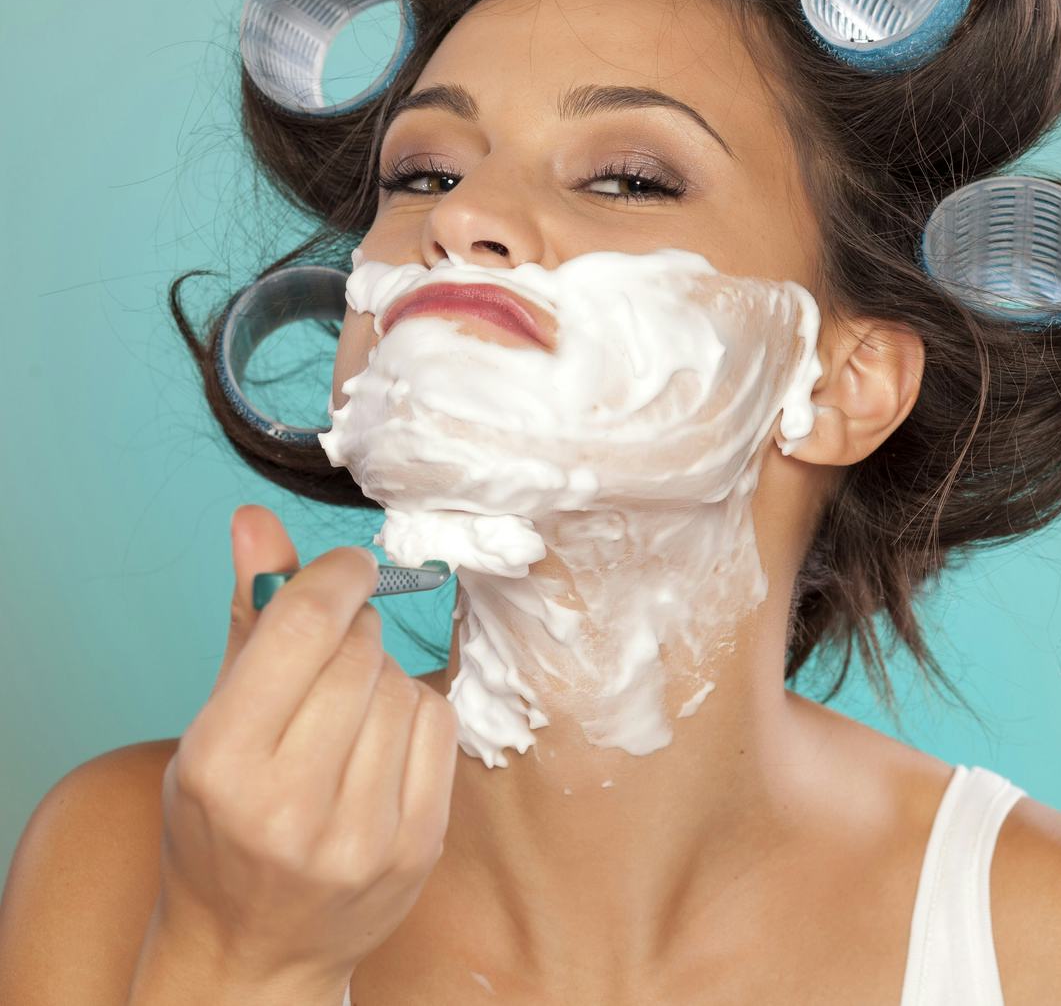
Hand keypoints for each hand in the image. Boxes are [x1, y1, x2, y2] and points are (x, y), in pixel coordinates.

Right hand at [152, 505, 459, 984]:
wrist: (253, 950)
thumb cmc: (224, 825)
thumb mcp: (211, 725)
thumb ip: (247, 619)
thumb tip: (257, 519)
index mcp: (222, 764)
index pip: (303, 630)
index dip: (336, 576)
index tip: (349, 566)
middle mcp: (289, 806)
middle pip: (360, 655)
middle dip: (355, 630)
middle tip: (338, 645)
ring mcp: (360, 835)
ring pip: (404, 688)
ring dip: (384, 675)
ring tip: (348, 708)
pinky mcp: (416, 848)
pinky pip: (440, 729)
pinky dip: (416, 714)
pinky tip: (382, 737)